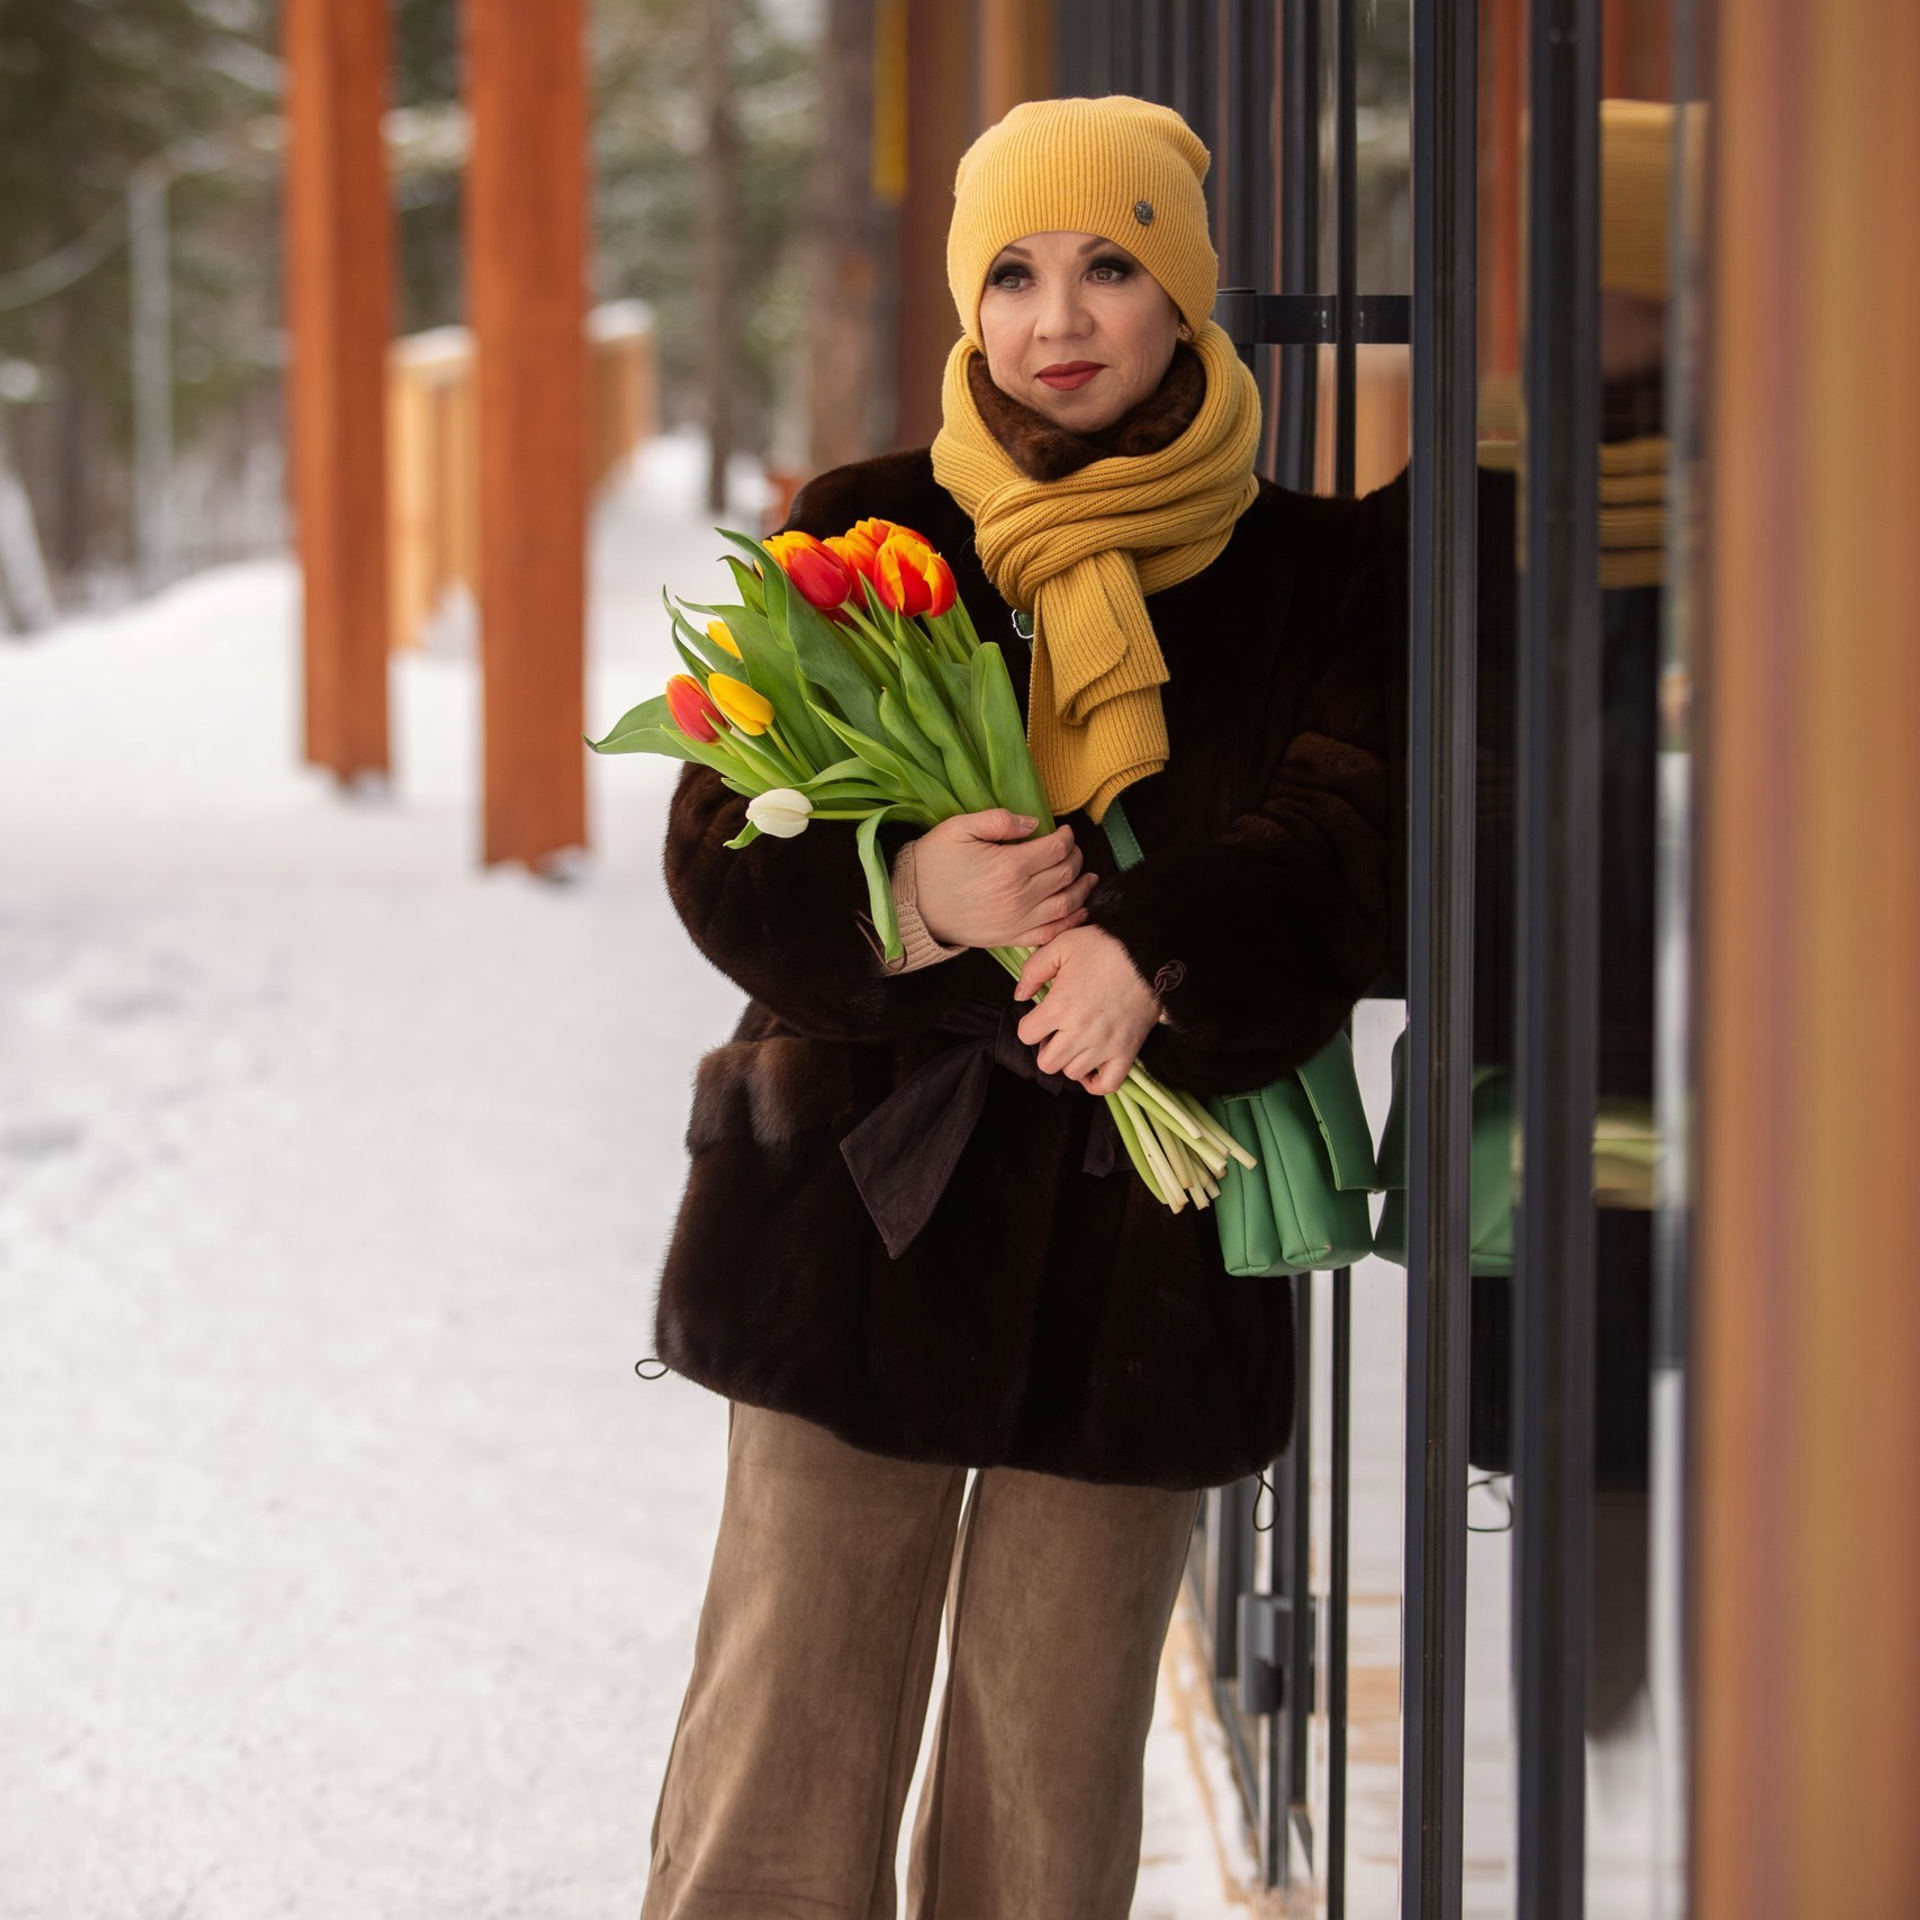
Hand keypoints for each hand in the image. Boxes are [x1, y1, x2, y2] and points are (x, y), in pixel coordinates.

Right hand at [913, 811, 1097, 949]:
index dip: (1067, 838)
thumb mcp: (958, 828)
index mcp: (1008, 867)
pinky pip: (1051, 932)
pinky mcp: (1011, 937)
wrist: (914, 905)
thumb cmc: (934, 863)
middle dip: (1075, 858)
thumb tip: (1034, 824)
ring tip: (1087, 877)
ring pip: (1066, 904)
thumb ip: (998, 819)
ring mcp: (1017, 921)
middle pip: (1065, 875)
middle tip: (1072, 850)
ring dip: (1082, 889)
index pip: (1056, 850)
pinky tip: (1078, 910)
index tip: (1065, 832)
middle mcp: (1018, 897)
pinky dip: (1070, 922)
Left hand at [1013, 925, 1160, 1094]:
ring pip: (1072, 1073)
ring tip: (1076, 1040)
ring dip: (1069, 1060)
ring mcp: (1104, 1046)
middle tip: (1056, 1030)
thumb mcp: (1062, 944)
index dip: (1029, 1024)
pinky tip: (1092, 1065)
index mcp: (1060, 1006)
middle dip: (1045, 1047)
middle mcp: (1080, 1032)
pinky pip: (1107, 1084)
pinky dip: (1096, 1082)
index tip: (1039, 1015)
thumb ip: (1033, 970)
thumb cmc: (1107, 946)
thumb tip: (1020, 994)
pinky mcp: (1127, 1052)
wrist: (1152, 953)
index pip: (1026, 1035)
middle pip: (1046, 1063)